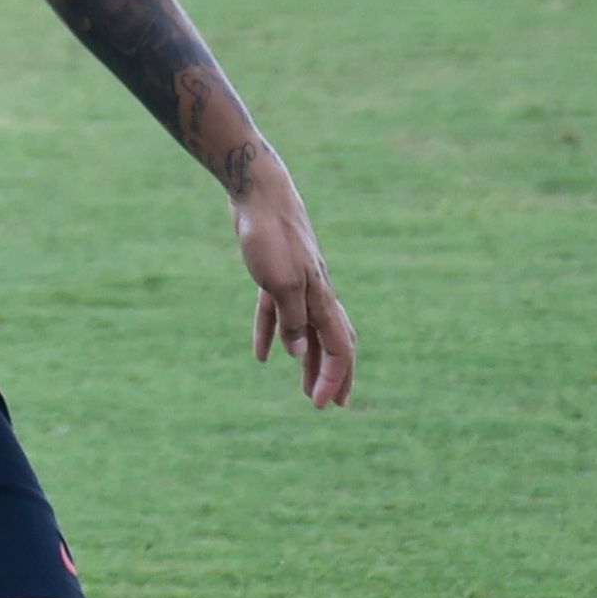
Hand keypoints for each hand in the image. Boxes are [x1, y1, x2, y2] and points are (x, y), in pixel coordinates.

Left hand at [234, 157, 355, 405]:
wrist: (257, 191)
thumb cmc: (271, 233)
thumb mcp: (280, 281)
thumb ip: (291, 317)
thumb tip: (297, 353)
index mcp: (321, 297)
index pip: (338, 346)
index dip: (334, 378)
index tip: (323, 406)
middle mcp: (314, 292)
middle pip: (331, 341)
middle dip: (334, 374)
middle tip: (331, 405)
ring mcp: (296, 282)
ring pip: (306, 331)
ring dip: (307, 360)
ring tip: (305, 388)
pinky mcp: (273, 273)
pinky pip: (276, 313)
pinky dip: (273, 335)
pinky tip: (264, 357)